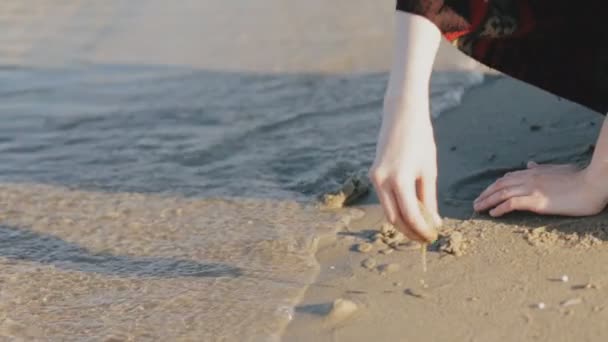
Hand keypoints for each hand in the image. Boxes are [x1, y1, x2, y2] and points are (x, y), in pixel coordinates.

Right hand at [369, 98, 440, 241]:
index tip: (433, 237)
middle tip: (425, 238)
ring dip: (403, 223)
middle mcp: (383, 181)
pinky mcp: (373, 174)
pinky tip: (410, 211)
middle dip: (410, 232)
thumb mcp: (428, 170)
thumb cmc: (420, 140)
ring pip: (387, 211)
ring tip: (419, 227)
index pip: (411, 216)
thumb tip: (433, 222)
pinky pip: (384, 199)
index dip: (422, 231)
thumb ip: (429, 198)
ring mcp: (375, 178)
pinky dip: (396, 209)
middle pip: (395, 219)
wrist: (401, 115)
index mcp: (400, 180)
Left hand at [474, 161, 607, 216]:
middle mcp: (529, 178)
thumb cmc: (580, 177)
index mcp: (534, 171)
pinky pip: (512, 204)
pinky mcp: (537, 201)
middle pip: (500, 185)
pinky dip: (499, 208)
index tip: (486, 193)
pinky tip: (493, 213)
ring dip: (487, 201)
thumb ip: (542, 168)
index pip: (507, 178)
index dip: (494, 186)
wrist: (594, 183)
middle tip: (475, 203)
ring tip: (477, 208)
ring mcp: (532, 189)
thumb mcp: (558, 169)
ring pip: (502, 194)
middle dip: (485, 194)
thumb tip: (530, 164)